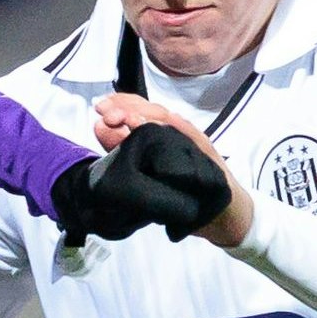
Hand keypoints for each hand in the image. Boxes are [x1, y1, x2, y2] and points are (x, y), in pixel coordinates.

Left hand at [51, 108, 242, 245]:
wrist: (218, 214)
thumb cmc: (180, 190)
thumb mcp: (146, 167)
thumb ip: (123, 147)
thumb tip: (98, 125)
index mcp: (163, 133)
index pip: (141, 108)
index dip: (121, 103)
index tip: (100, 106)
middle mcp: (179, 132)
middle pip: (154, 110)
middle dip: (129, 107)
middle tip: (108, 112)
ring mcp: (194, 142)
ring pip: (172, 121)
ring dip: (150, 116)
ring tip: (130, 118)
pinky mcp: (208, 156)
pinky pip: (194, 139)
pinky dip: (181, 130)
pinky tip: (168, 123)